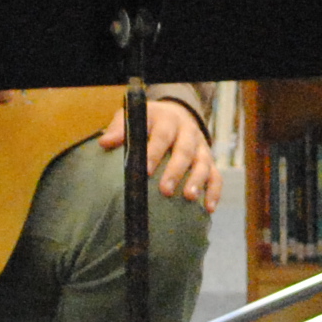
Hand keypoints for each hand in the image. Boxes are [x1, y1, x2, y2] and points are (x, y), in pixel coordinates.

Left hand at [99, 95, 222, 210]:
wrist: (176, 114)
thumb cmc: (148, 122)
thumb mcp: (134, 118)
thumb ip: (120, 129)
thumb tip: (105, 142)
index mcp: (167, 119)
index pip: (162, 135)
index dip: (154, 152)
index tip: (146, 171)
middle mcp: (187, 131)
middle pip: (184, 150)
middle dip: (176, 170)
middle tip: (165, 190)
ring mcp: (200, 146)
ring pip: (203, 162)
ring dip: (197, 180)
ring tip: (189, 197)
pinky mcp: (209, 159)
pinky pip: (216, 175)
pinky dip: (214, 191)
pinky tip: (209, 208)